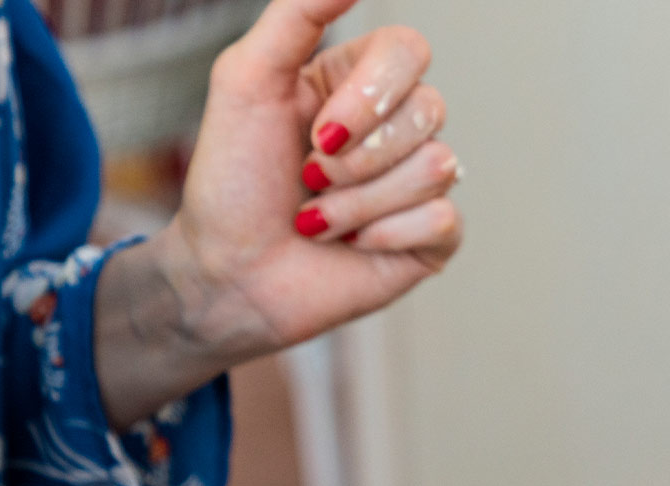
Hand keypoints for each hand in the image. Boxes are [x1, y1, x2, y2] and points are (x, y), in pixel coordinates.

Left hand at [178, 0, 459, 348]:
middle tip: (309, 176)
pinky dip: (383, 234)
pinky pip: (443, 220)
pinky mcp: (430, 237)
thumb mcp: (245, 79)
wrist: (225, 275)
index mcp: (358, 80)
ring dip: (359, 202)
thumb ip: (297, 13)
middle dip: (358, 156)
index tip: (317, 130)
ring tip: (319, 218)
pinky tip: (352, 244)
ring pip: (436, 168)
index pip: (410, 50)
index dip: (371, 93)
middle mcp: (396, 127)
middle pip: (431, 108)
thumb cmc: (230, 180)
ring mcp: (418, 183)